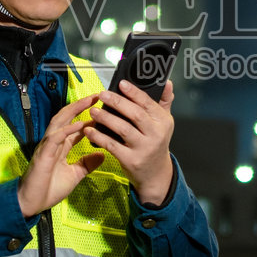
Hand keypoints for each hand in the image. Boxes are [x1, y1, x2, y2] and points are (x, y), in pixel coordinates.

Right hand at [18, 94, 105, 217]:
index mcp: (61, 146)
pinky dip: (67, 130)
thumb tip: (102, 155)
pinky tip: (79, 124)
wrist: (32, 203)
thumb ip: (86, 164)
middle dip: (81, 105)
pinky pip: (55, 137)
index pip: (75, 126)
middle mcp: (53, 142)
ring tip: (89, 101)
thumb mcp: (74, 175)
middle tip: (98, 96)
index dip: (88, 116)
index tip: (103, 108)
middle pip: (67, 117)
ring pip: (59, 122)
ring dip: (74, 110)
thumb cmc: (49, 189)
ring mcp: (47, 146)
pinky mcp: (44, 154)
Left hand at [85, 80, 175, 205]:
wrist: (156, 174)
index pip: (148, 103)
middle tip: (102, 94)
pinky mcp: (131, 160)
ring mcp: (143, 148)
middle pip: (135, 115)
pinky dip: (99, 137)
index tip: (121, 84)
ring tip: (93, 111)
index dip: (134, 92)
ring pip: (123, 129)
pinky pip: (112, 146)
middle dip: (117, 103)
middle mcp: (155, 135)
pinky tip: (89, 130)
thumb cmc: (155, 143)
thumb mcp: (164, 123)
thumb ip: (164, 102)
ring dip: (106, 118)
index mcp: (163, 122)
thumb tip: (167, 82)